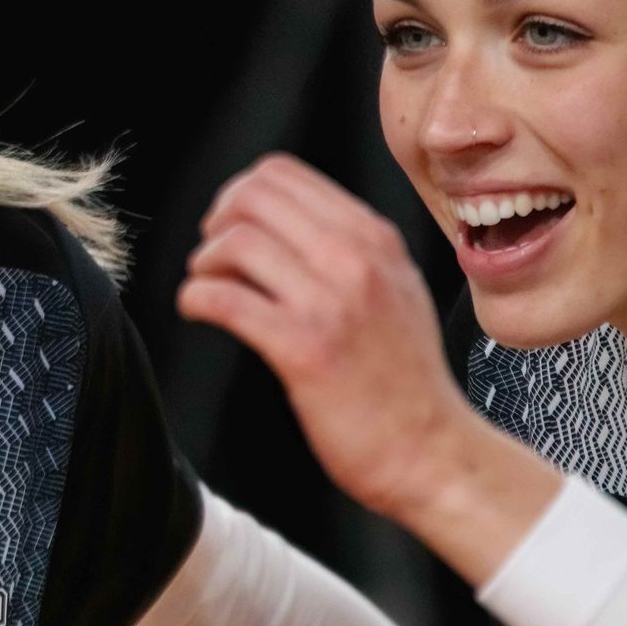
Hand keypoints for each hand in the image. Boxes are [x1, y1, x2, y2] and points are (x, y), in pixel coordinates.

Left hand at [176, 154, 476, 524]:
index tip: (231, 229)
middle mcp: (355, 259)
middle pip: (252, 196)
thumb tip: (287, 225)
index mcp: (374, 238)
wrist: (431, 451)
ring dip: (202, 264)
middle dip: (215, 224)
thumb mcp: (398, 290)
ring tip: (207, 288)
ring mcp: (331, 302)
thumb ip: (353, 251)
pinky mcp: (304, 349)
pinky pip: (225, 299)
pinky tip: (198, 312)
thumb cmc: (407, 383)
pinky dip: (195, 299)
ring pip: (235, 242)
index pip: (283, 174)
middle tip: (212, 259)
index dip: (239, 196)